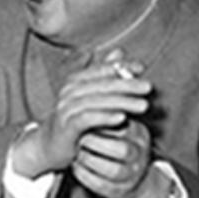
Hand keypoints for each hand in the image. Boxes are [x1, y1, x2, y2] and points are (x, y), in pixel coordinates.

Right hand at [15, 51, 151, 177]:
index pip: (101, 69)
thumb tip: (119, 52)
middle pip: (102, 84)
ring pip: (96, 101)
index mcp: (75, 81)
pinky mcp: (65, 127)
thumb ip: (104, 74)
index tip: (141, 68)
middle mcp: (68, 92)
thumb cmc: (73, 119)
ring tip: (143, 105)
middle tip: (148, 87)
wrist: (50, 145)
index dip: (122, 67)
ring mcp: (65, 108)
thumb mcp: (90, 95)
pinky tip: (122, 118)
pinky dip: (104, 117)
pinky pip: (86, 119)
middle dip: (127, 84)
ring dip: (121, 102)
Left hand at [71, 120, 152, 197]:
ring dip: (89, 160)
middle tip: (78, 137)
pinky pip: (101, 185)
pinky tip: (75, 165)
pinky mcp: (119, 190)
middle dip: (95, 143)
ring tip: (76, 152)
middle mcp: (140, 155)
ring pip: (113, 170)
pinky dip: (84, 174)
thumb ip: (105, 115)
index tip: (83, 119)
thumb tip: (83, 101)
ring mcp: (132, 175)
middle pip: (122, 150)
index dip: (101, 123)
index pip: (123, 126)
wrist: (132, 177)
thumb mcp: (117, 127)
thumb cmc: (116, 143)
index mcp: (139, 134)